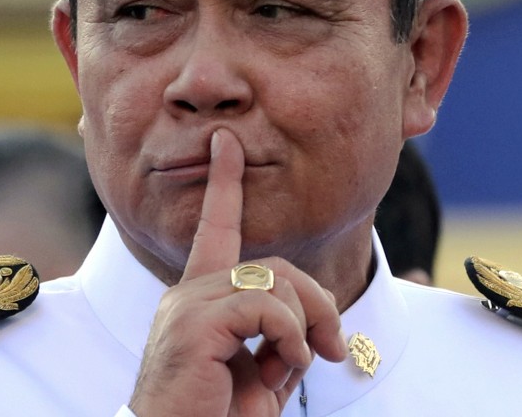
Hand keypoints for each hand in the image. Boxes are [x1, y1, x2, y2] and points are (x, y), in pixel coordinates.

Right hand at [128, 129, 347, 415]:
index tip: (226, 143)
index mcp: (199, 299)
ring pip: (273, 282)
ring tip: (304, 364)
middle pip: (274, 264)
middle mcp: (188, 293)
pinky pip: (265, 306)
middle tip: (334, 347)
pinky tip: (288, 366)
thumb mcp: (261, 377)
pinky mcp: (196, 324)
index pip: (214, 228)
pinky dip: (291, 336)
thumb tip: (315, 329)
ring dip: (306, 325)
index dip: (224, 183)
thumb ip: (282, 343)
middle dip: (317, 301)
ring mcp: (188, 306)